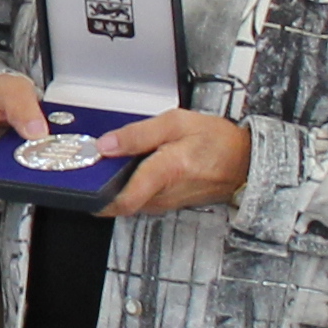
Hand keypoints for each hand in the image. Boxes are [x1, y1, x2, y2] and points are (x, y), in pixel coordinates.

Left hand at [94, 107, 253, 219]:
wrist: (244, 161)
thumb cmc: (216, 141)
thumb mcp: (177, 123)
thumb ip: (138, 134)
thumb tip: (107, 144)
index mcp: (166, 171)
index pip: (123, 199)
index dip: (96, 195)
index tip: (83, 182)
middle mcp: (164, 194)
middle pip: (120, 200)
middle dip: (103, 186)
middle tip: (93, 165)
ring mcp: (166, 203)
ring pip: (130, 200)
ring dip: (118, 186)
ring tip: (114, 162)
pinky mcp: (168, 204)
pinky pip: (142, 199)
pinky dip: (133, 186)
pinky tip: (136, 168)